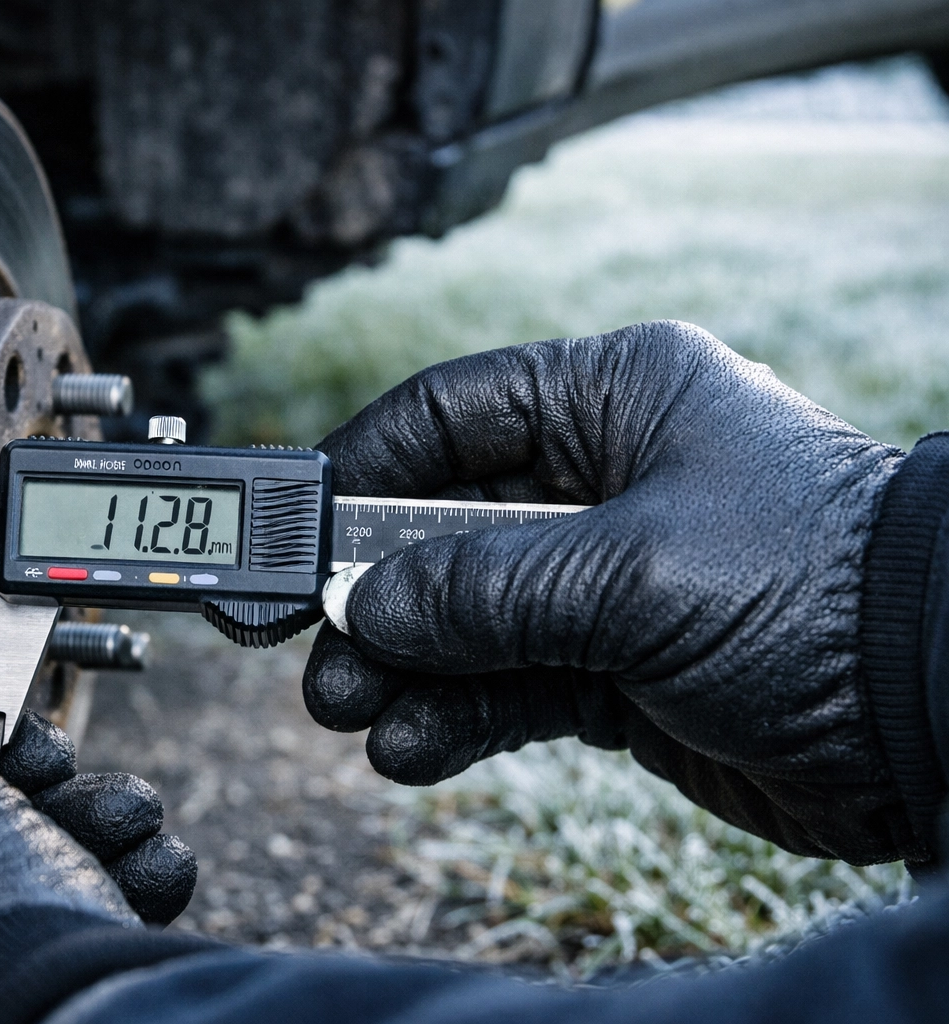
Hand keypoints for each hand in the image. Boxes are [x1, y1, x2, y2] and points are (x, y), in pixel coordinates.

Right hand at [305, 321, 922, 863]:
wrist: (936, 713)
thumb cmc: (817, 591)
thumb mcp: (635, 570)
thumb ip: (485, 588)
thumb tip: (366, 609)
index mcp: (612, 401)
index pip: (450, 413)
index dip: (363, 467)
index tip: (298, 531)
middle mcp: (600, 481)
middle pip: (439, 526)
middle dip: (373, 593)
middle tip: (313, 650)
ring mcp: (602, 580)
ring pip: (463, 616)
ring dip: (402, 666)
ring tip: (350, 713)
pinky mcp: (614, 668)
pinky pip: (504, 684)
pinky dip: (453, 715)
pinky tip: (409, 747)